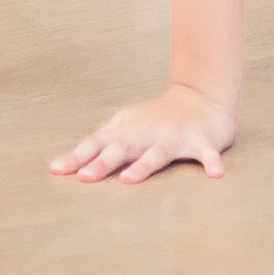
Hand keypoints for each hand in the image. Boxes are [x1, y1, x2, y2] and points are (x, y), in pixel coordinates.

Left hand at [49, 81, 235, 184]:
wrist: (202, 95)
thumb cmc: (157, 119)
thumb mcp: (126, 125)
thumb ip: (100, 142)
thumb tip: (64, 164)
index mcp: (128, 131)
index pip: (98, 143)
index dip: (78, 156)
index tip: (58, 170)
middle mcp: (147, 133)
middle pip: (122, 148)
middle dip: (104, 163)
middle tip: (85, 178)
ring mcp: (174, 136)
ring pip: (158, 153)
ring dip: (144, 166)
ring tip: (130, 179)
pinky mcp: (202, 140)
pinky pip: (207, 153)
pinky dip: (211, 162)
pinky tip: (215, 174)